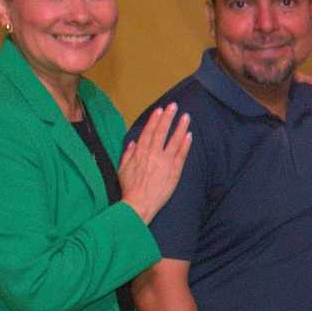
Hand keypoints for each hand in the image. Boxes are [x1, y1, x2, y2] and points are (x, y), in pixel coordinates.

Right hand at [119, 104, 193, 222]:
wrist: (139, 204)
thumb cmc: (129, 188)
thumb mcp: (122, 169)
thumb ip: (128, 154)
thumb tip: (133, 142)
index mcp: (140, 152)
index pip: (149, 132)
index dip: (155, 120)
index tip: (159, 110)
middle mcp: (153, 154)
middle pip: (162, 132)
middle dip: (168, 118)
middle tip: (174, 106)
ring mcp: (165, 162)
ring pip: (174, 141)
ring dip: (180, 127)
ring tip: (186, 116)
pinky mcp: (175, 171)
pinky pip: (182, 155)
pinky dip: (185, 144)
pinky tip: (189, 135)